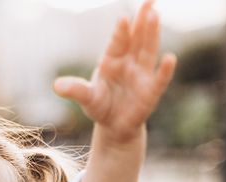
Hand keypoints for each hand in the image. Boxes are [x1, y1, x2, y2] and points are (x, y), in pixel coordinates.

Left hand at [53, 0, 175, 144]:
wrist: (114, 125)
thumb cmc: (100, 106)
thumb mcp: (86, 98)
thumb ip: (75, 90)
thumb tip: (56, 85)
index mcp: (112, 60)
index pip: (117, 42)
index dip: (120, 31)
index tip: (122, 18)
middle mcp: (129, 63)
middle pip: (137, 38)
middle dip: (142, 21)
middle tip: (149, 1)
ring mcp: (142, 75)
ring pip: (148, 51)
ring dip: (152, 35)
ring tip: (155, 16)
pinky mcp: (151, 92)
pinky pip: (159, 80)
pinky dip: (164, 71)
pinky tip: (169, 59)